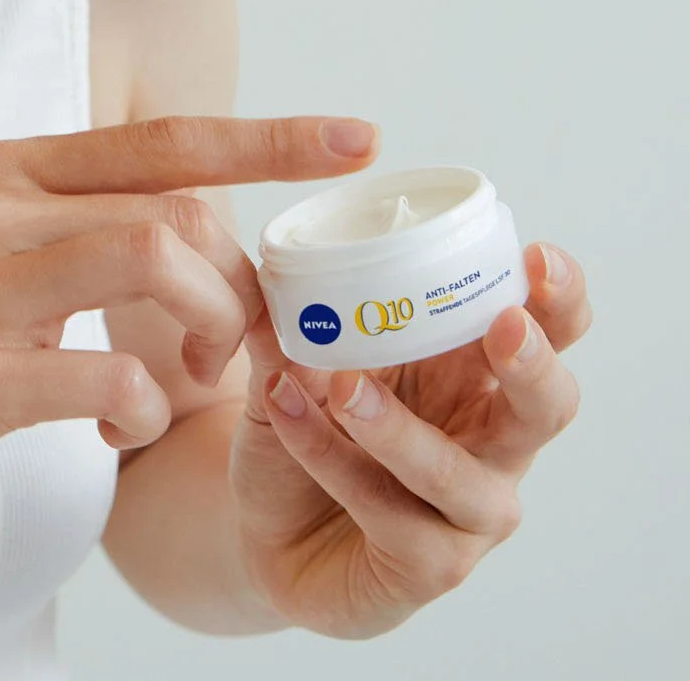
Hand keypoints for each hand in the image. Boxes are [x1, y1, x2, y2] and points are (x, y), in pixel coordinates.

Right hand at [0, 112, 378, 519]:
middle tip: (242, 349)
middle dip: (238, 286)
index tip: (355, 138)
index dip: (268, 137)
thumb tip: (182, 234)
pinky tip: (117, 429)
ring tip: (186, 387)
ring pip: (157, 266)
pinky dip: (144, 411)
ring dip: (205, 337)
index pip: (161, 138)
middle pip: (176, 210)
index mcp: (1, 168)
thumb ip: (61, 223)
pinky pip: (112, 377)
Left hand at [229, 239, 589, 638]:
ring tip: (347, 389)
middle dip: (532, 363)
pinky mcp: (429, 566)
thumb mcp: (295, 361)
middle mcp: (491, 443)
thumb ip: (291, 321)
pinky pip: (387, 512)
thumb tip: (274, 274)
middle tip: (504, 325)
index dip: (556, 297)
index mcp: (476, 375)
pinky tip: (285, 414)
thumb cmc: (307, 429)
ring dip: (402, 429)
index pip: (543, 331)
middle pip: (548, 406)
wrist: (265, 527)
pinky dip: (330, 459)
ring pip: (460, 475)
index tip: (538, 254)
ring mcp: (469, 512)